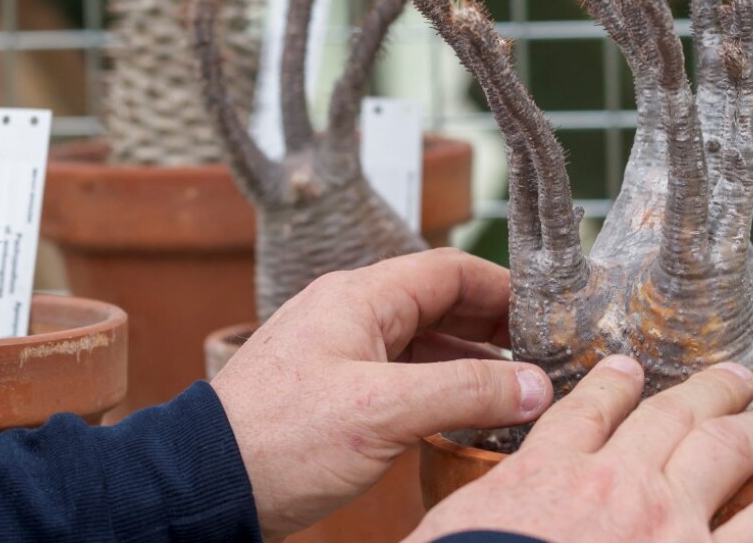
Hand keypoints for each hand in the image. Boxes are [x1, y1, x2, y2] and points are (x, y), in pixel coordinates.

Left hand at [211, 248, 554, 539]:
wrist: (205, 482)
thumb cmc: (278, 438)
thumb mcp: (382, 411)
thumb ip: (464, 392)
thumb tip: (533, 386)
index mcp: (359, 297)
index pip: (448, 271)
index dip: (503, 289)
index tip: (548, 315)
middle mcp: (351, 315)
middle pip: (439, 305)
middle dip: (494, 327)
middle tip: (543, 356)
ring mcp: (342, 353)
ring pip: (423, 344)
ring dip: (470, 363)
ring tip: (519, 390)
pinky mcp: (335, 391)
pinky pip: (402, 377)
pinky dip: (440, 390)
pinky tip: (469, 416)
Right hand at [407, 358, 752, 542]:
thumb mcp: (450, 536)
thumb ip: (475, 517)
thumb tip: (471, 528)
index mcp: (545, 474)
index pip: (584, 412)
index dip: (611, 386)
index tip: (628, 369)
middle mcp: (613, 481)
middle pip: (664, 418)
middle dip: (700, 392)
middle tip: (728, 377)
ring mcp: (668, 518)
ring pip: (722, 449)